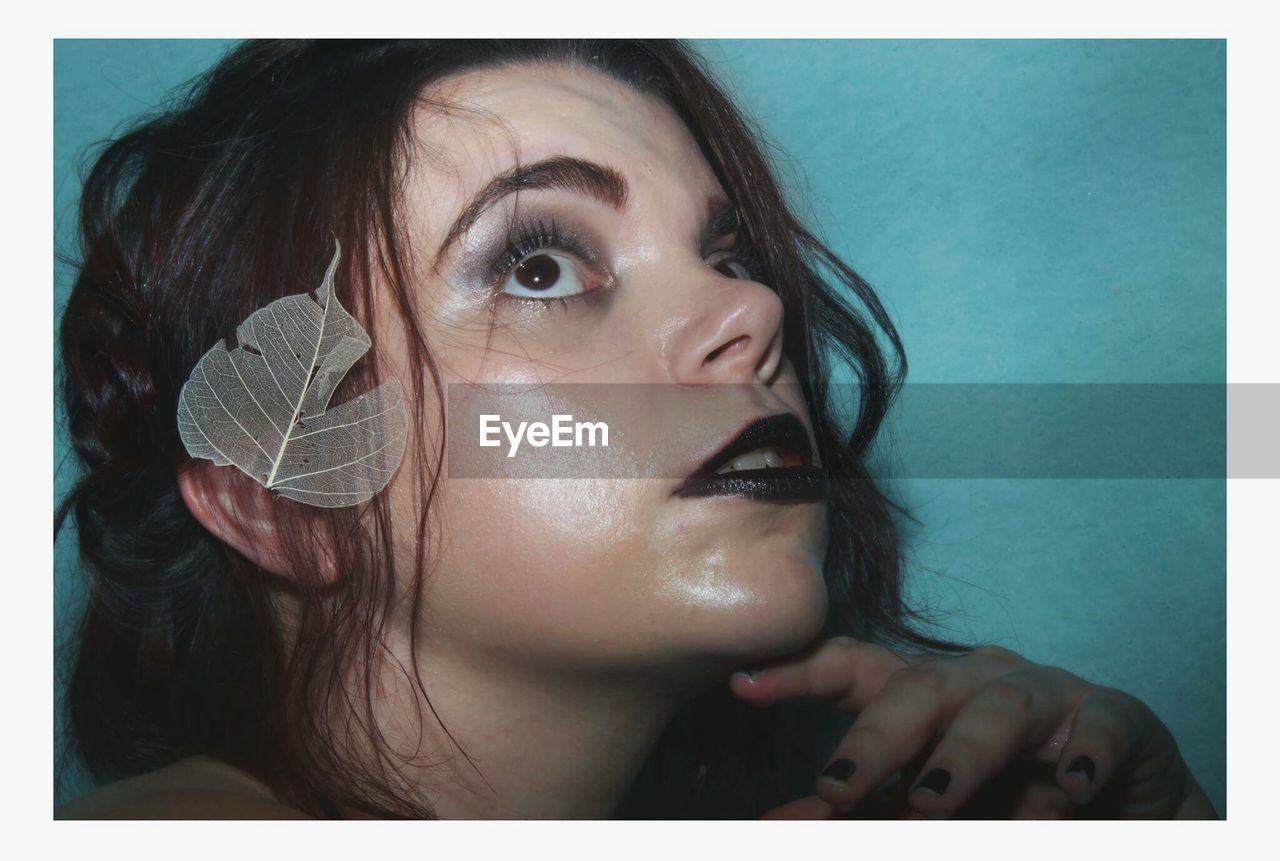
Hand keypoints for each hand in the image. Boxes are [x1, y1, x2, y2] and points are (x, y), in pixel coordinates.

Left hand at [729, 637, 1216, 818]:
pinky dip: (1083, 756)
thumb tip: (771, 824)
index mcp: (922, 689)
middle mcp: (975, 677)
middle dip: (875, 737)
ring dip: (964, 755)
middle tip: (836, 787)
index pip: (852, 667)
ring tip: (933, 798)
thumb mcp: (925, 797)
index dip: (799, 673)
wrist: (1119, 790)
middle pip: (917, 688)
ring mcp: (1044, 691)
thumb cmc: (1005, 784)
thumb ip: (856, 807)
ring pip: (999, 706)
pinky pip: (1098, 725)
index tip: (743, 688)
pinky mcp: (1113, 716)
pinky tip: (1071, 789)